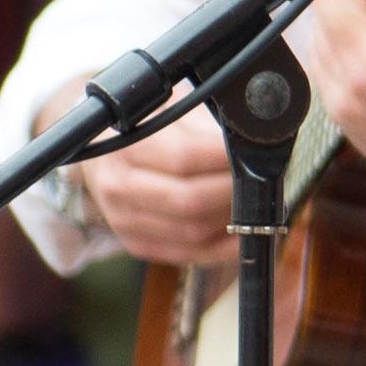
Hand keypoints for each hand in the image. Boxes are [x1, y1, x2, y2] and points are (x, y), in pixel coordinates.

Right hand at [73, 108, 241, 271]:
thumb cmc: (149, 128)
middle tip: (259, 179)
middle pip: (190, 201)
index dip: (224, 159)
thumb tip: (251, 137)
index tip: (253, 153)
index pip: (184, 157)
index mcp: (126, 147)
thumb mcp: (170, 111)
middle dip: (233, 192)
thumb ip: (204, 126)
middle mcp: (119, 188)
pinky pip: (191, 254)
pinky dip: (225, 246)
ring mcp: (125, 222)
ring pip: (194, 232)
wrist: (105, 155)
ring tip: (254, 200)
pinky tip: (244, 230)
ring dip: (233, 220)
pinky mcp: (139, 245)